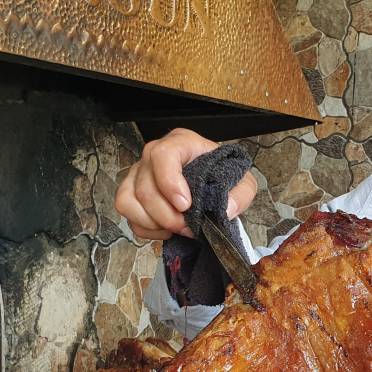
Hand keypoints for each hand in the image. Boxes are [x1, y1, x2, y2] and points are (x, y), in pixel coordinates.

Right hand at [114, 127, 258, 239]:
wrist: (212, 180)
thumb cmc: (221, 174)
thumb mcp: (242, 180)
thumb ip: (241, 193)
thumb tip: (226, 209)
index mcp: (181, 143)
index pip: (163, 155)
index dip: (169, 182)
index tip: (185, 205)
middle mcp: (154, 154)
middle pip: (145, 187)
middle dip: (167, 215)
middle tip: (188, 226)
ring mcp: (139, 173)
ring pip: (129, 201)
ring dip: (154, 222)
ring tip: (177, 228)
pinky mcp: (132, 192)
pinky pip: (128, 214)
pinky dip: (147, 228)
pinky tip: (166, 228)